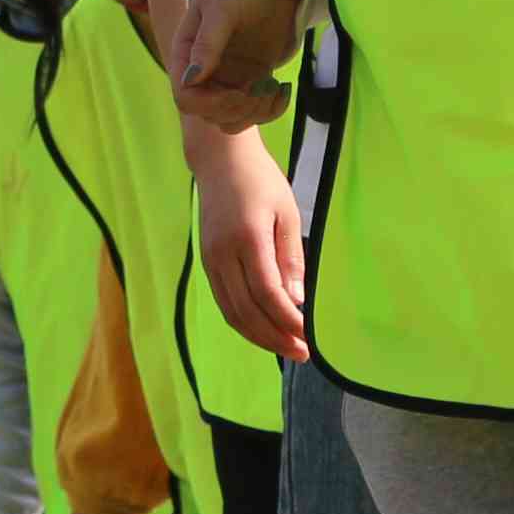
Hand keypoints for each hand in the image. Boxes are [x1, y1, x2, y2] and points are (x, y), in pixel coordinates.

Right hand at [173, 0, 301, 131]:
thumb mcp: (222, 8)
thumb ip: (208, 42)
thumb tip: (191, 78)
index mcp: (187, 54)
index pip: (186, 98)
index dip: (211, 104)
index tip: (240, 92)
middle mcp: (204, 73)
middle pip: (208, 115)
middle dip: (238, 108)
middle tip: (263, 87)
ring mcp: (228, 80)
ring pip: (232, 120)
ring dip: (256, 113)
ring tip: (274, 86)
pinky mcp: (251, 83)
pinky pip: (256, 113)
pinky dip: (272, 110)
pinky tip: (284, 87)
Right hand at [189, 117, 309, 364]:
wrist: (221, 160)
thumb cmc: (261, 181)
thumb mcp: (287, 213)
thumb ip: (291, 258)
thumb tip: (297, 300)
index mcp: (247, 239)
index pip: (267, 293)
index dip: (286, 320)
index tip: (306, 337)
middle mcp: (223, 254)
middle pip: (246, 311)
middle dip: (274, 337)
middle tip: (300, 353)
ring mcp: (211, 260)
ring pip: (231, 312)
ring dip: (258, 335)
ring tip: (284, 348)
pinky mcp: (206, 261)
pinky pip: (224, 301)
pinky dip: (243, 321)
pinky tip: (263, 329)